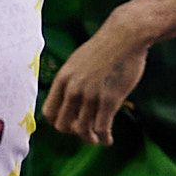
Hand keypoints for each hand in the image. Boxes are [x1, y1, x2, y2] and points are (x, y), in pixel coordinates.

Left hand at [41, 21, 150, 145]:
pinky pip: (102, 128)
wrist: (126, 36)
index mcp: (63, 78)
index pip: (49, 112)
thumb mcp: (78, 61)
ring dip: (90, 138)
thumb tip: (69, 97)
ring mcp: (91, 95)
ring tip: (97, 139)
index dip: (57, 122)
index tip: (69, 124)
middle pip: (63, 125)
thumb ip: (71, 79)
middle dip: (73, 132)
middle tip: (84, 132)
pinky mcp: (109, 100)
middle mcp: (73, 89)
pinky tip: (108, 140)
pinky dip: (104, 138)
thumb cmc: (105, 47)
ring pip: (83, 130)